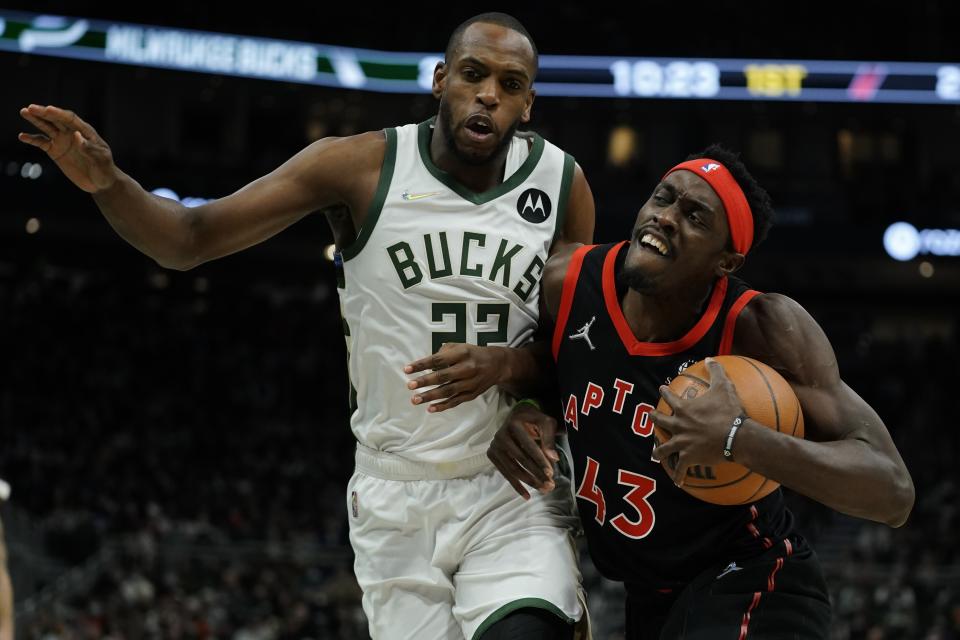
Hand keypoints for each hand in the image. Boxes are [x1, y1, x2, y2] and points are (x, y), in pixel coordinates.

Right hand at [18, 104, 117, 192]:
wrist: (101, 182)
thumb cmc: (105, 169)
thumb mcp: (100, 159)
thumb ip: (89, 148)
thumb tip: (76, 135)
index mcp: (85, 131)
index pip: (71, 119)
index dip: (59, 114)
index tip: (48, 109)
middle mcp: (72, 133)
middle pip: (56, 120)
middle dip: (44, 113)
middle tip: (31, 108)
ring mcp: (62, 141)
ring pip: (47, 127)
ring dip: (36, 120)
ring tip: (24, 112)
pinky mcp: (55, 151)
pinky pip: (41, 143)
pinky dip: (32, 139)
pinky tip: (22, 136)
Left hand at [405, 343, 505, 412]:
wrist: (497, 364)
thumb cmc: (473, 354)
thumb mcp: (460, 346)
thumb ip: (443, 353)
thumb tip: (427, 364)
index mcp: (462, 353)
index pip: (439, 359)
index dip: (422, 364)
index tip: (407, 369)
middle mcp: (467, 368)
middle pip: (443, 376)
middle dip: (425, 382)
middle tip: (410, 386)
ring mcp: (470, 383)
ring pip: (448, 391)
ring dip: (430, 396)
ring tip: (415, 399)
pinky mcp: (472, 394)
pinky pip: (456, 401)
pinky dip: (443, 406)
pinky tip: (430, 408)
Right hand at [487, 403, 559, 499]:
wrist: (517, 415)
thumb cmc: (534, 420)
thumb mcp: (546, 423)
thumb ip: (549, 438)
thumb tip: (554, 458)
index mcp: (513, 424)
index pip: (528, 446)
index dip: (540, 460)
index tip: (551, 473)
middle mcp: (500, 435)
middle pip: (520, 460)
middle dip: (536, 474)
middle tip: (549, 486)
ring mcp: (494, 445)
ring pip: (513, 469)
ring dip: (528, 482)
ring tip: (542, 490)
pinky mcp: (492, 454)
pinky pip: (505, 473)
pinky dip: (516, 486)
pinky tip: (527, 496)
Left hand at [651, 358, 744, 485]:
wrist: (735, 436)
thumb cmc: (729, 411)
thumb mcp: (723, 387)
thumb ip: (716, 371)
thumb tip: (710, 359)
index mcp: (684, 409)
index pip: (670, 397)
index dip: (664, 392)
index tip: (660, 389)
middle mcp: (678, 426)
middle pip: (661, 421)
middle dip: (654, 418)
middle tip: (650, 415)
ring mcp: (682, 442)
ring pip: (665, 447)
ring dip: (659, 451)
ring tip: (655, 453)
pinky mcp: (689, 457)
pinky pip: (681, 468)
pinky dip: (679, 476)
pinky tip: (677, 482)